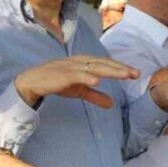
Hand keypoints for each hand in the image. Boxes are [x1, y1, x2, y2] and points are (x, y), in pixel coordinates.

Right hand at [14, 55, 138, 107]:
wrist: (32, 82)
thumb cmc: (56, 82)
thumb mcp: (79, 91)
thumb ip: (95, 96)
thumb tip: (112, 104)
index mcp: (84, 63)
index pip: (106, 64)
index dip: (120, 68)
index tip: (136, 74)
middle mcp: (79, 62)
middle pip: (103, 64)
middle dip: (120, 68)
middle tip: (135, 74)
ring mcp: (70, 67)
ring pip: (93, 67)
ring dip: (109, 71)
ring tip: (124, 75)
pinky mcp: (61, 75)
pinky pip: (76, 75)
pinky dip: (87, 77)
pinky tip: (98, 81)